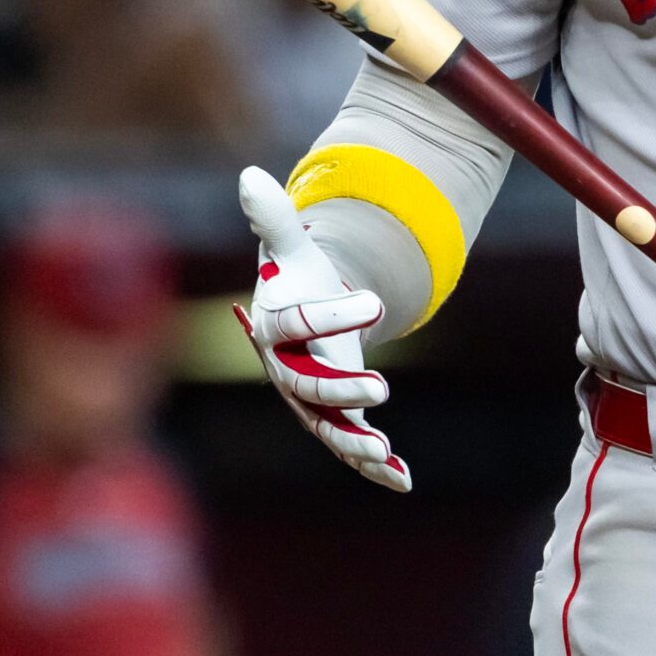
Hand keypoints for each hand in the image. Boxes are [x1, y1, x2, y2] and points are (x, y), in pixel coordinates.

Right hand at [233, 165, 409, 491]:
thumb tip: (250, 175)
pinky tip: (405, 480)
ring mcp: (308, 401)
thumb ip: (273, 218)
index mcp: (273, 326)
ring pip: (327, 428)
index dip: (333, 312)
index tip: (374, 300)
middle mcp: (285, 370)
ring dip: (355, 444)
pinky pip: (351, 449)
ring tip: (386, 453)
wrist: (297, 313)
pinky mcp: (333, 420)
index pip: (297, 323)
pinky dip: (376, 468)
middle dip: (340, 391)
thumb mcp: (290, 248)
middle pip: (307, 386)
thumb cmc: (295, 277)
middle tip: (380, 389)